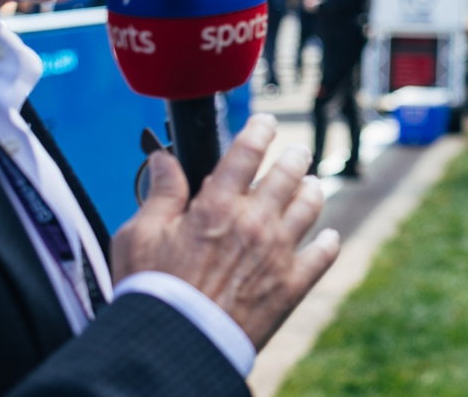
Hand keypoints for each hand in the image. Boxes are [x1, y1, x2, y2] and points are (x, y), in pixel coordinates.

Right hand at [110, 114, 339, 347]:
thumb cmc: (152, 291)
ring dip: (312, 191)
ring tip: (312, 185)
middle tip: (297, 153)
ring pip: (310, 207)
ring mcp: (278, 253)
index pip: (247, 152)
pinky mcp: (291, 286)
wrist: (175, 346)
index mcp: (218, 205)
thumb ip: (160, 194)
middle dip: (294, 157)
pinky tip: (329, 237)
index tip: (265, 122)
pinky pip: (322, 255)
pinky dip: (328, 242)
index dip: (260, 130)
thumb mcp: (139, 235)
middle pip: (288, 174)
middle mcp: (255, 222)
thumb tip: (163, 160)